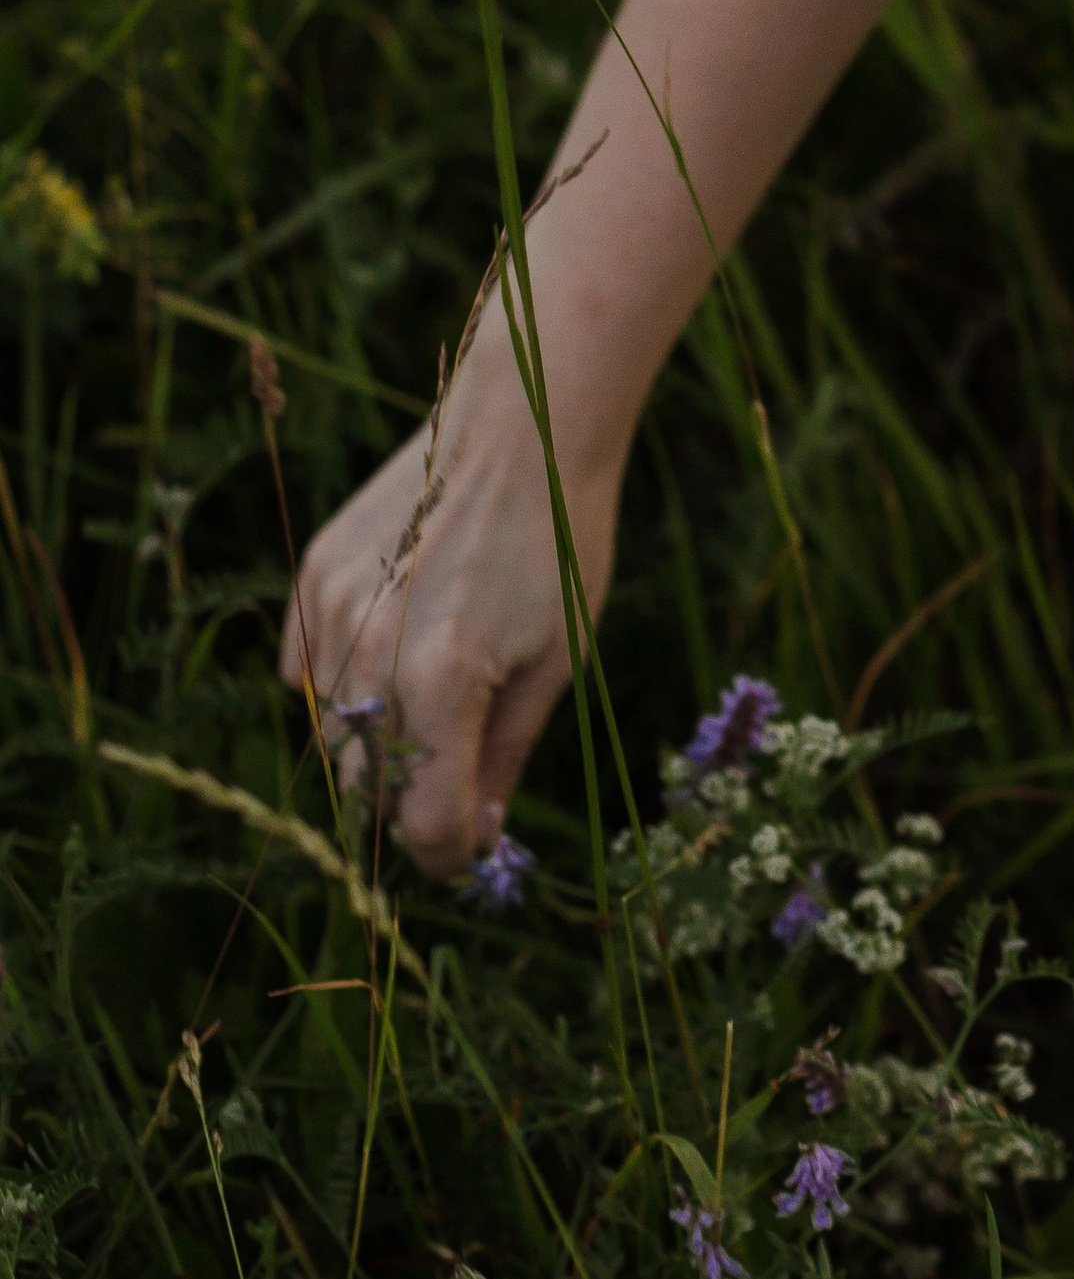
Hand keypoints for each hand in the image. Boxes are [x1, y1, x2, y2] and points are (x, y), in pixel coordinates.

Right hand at [277, 332, 623, 882]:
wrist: (523, 423)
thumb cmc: (559, 539)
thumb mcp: (558, 659)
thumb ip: (505, 757)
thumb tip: (476, 838)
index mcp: (444, 685)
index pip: (426, 829)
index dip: (456, 856)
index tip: (476, 847)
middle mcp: (371, 658)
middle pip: (371, 793)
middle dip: (417, 798)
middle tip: (464, 765)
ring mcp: (331, 615)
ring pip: (337, 734)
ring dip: (381, 737)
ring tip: (442, 677)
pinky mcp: (313, 577)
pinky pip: (308, 673)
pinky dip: (345, 681)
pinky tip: (397, 643)